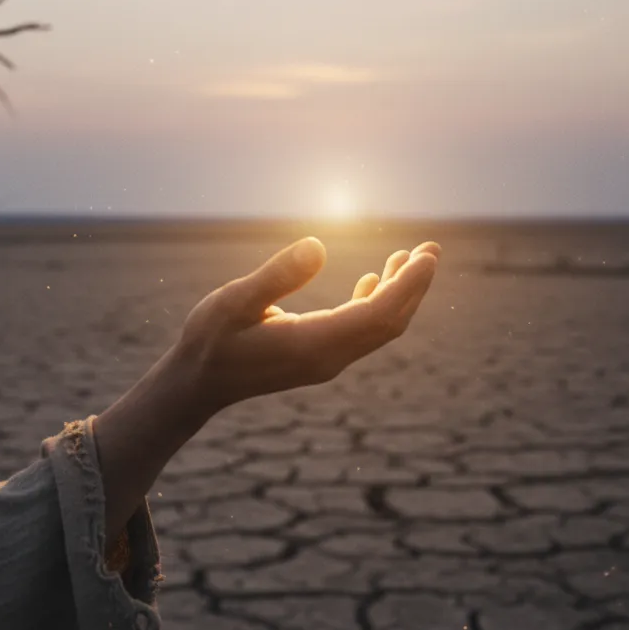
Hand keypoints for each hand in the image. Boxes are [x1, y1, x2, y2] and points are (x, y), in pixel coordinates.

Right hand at [176, 236, 440, 410]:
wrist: (196, 384)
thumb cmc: (210, 341)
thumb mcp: (234, 301)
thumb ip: (277, 275)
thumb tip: (318, 245)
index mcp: (312, 344)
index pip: (377, 315)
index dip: (408, 285)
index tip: (428, 255)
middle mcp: (327, 358)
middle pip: (389, 324)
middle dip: (414, 287)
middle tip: (431, 248)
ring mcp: (325, 361)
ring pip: (378, 329)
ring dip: (399, 295)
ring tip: (412, 257)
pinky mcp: (317, 358)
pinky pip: (360, 332)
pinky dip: (377, 304)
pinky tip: (374, 280)